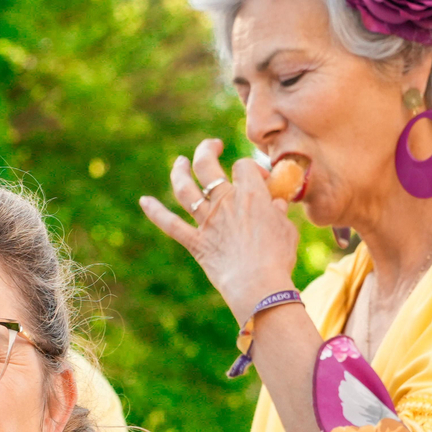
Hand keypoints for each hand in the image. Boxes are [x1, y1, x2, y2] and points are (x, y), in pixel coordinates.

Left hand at [139, 138, 300, 322]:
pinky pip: (170, 224)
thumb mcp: (287, 230)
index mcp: (250, 195)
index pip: (244, 165)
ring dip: (178, 172)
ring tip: (179, 162)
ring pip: (185, 189)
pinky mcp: (196, 243)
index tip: (259, 178)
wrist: (259, 285)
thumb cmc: (278, 258)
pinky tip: (144, 201)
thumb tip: (276, 204)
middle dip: (207, 150)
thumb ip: (278, 212)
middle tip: (212, 146)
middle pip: (208, 166)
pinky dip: (155, 212)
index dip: (251, 167)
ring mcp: (207, 222)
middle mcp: (224, 203)